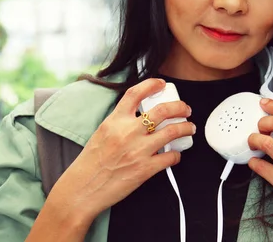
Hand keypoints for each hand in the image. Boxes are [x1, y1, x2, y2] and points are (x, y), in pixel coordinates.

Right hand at [48, 78, 194, 223]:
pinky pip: (171, 156)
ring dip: (186, 128)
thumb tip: (142, 115)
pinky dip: (177, 154)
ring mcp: (138, 150)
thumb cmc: (91, 163)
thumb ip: (120, 122)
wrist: (82, 189)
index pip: (135, 93)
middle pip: (163, 110)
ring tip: (189, 128)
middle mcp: (128, 132)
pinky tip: (175, 154)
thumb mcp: (102, 133)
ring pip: (173, 131)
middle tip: (186, 110)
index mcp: (114, 121)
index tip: (162, 84)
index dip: (151, 84)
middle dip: (180, 107)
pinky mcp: (145, 169)